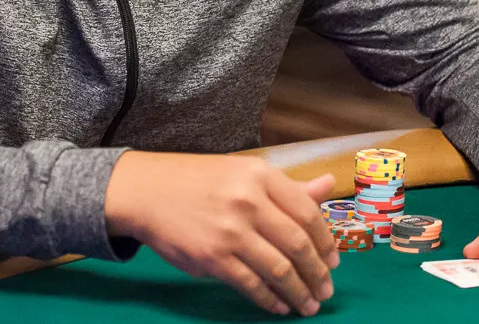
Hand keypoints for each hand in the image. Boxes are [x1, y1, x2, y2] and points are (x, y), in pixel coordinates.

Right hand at [105, 151, 338, 316]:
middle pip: (298, 245)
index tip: (333, 260)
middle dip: (317, 274)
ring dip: (299, 293)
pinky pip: (251, 285)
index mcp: (260, 176)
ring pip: (278, 270)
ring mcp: (230, 232)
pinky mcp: (212, 258)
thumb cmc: (198, 181)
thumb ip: (288, 187)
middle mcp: (248, 201)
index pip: (308, 212)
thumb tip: (329, 185)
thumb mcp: (244, 173)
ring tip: (308, 305)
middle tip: (326, 290)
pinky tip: (278, 305)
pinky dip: (270, 300)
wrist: (146, 191)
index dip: (326, 242)